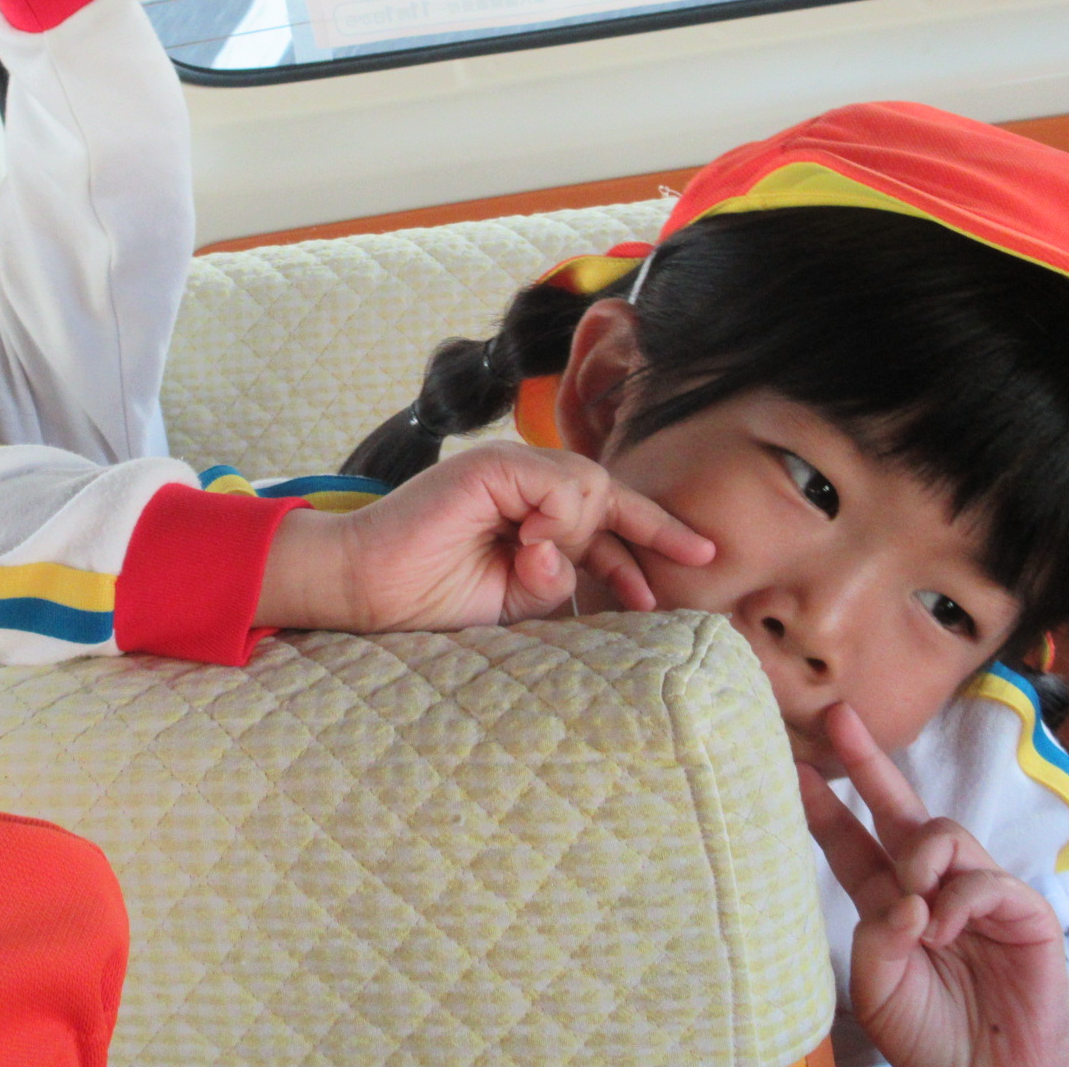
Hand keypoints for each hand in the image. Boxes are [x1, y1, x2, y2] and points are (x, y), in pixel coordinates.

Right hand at [254, 441, 712, 631]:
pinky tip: (526, 546)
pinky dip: (556, 519)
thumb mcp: (512, 602)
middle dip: (651, 530)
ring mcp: (505, 469)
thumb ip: (553, 583)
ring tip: (533, 565)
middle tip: (686, 564)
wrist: (366, 590)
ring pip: (589, 486)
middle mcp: (522, 483)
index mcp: (530, 513)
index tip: (702, 558)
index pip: (607, 514)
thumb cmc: (428, 598)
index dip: (653, 535)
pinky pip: (556, 486)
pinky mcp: (488, 467)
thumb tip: (577, 568)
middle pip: (610, 493)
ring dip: (580, 535)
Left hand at [800, 704, 1068, 1066]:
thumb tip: (906, 898)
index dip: (823, 804)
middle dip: (867, 760)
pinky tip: (945, 930)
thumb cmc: (930, 1036)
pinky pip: (984, 879)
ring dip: (918, 859)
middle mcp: (930, 886)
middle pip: (897, 808)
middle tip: (837, 716)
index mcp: (888, 902)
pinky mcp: (1022, 912)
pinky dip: (959, 901)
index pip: (850, 840)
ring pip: (942, 832)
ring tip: (915, 906)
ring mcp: (977, 894)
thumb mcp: (879, 987)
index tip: (791, 764)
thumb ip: (879, 936)